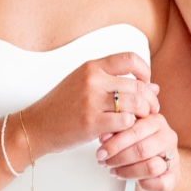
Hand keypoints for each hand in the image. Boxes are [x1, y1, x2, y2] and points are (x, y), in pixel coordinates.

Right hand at [19, 53, 158, 158]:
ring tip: (142, 121)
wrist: (36, 126)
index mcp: (92, 67)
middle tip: (152, 109)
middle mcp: (92, 80)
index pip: (130, 59)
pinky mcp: (91, 122)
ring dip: (145, 114)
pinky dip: (131, 127)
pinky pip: (125, 122)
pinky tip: (126, 131)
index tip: (146, 84)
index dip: (145, 71)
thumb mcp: (86, 85)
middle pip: (137, 86)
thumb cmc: (62, 106)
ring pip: (135, 104)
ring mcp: (91, 101)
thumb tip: (153, 86)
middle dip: (150, 100)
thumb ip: (116, 82)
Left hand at [96, 113, 179, 190]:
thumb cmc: (137, 145)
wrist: (155, 165)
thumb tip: (103, 137)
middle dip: (118, 158)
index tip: (100, 152)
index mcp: (156, 120)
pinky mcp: (175, 175)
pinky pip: (158, 183)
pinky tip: (131, 180)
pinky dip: (142, 184)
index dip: (115, 143)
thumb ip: (116, 133)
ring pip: (150, 167)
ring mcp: (174, 156)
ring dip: (127, 172)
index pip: (135, 130)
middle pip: (142, 149)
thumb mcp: (126, 135)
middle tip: (103, 163)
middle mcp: (168, 136)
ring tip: (113, 171)